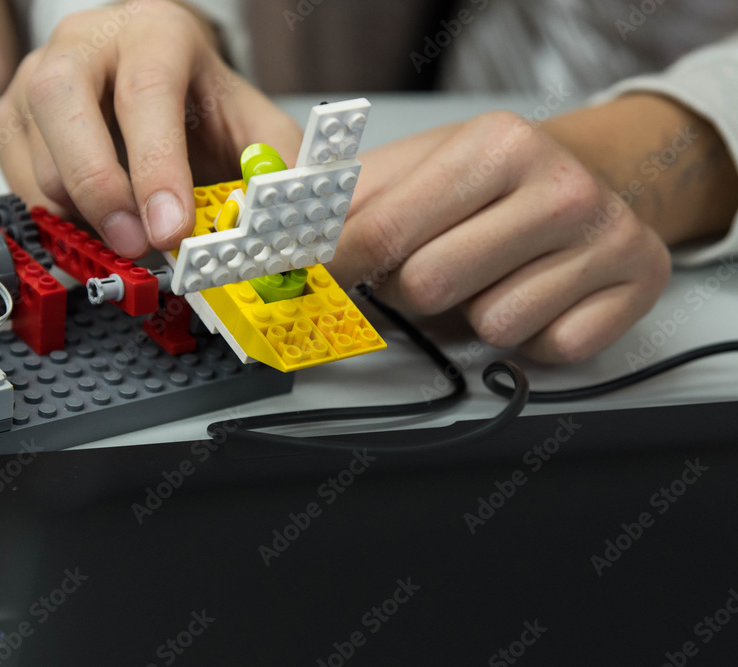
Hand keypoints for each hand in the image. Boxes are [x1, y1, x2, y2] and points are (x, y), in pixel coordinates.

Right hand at [0, 0, 301, 257]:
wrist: (166, 91)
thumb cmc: (207, 111)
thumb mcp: (255, 130)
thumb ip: (273, 169)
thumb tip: (281, 218)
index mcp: (157, 32)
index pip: (148, 90)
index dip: (156, 165)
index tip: (170, 228)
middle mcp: (89, 41)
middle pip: (63, 98)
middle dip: (98, 183)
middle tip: (133, 243)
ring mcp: (40, 73)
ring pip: (33, 141)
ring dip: (76, 207)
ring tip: (123, 240)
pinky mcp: (13, 115)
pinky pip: (14, 172)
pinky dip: (49, 212)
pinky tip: (90, 226)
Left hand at [330, 109, 675, 363]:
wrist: (589, 178)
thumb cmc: (493, 180)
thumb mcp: (418, 166)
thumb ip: (351, 200)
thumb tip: (284, 230)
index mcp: (496, 144)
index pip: (383, 232)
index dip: (333, 268)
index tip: (303, 282)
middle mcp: (560, 186)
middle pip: (429, 287)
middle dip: (412, 290)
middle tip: (429, 267)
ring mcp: (607, 237)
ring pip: (491, 326)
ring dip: (475, 315)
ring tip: (491, 275)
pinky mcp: (637, 285)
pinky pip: (548, 350)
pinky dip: (530, 337)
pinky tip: (537, 294)